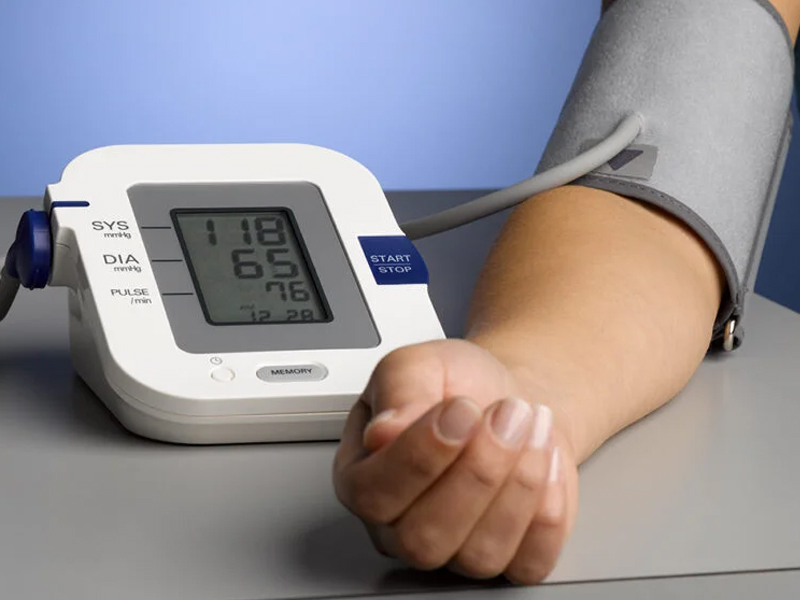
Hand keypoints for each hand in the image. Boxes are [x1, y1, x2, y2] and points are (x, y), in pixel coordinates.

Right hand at [332, 339, 579, 584]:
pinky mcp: (509, 562)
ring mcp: (454, 552)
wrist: (510, 402)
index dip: (421, 455)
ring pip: (479, 555)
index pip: (373, 494)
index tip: (461, 410)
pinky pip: (529, 563)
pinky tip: (545, 459)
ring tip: (528, 425)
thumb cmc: (455, 387)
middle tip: (506, 414)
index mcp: (362, 477)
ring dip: (519, 484)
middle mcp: (399, 526)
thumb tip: (381, 434)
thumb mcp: (418, 364)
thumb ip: (398, 392)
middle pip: (424, 537)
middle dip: (478, 470)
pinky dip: (547, 510)